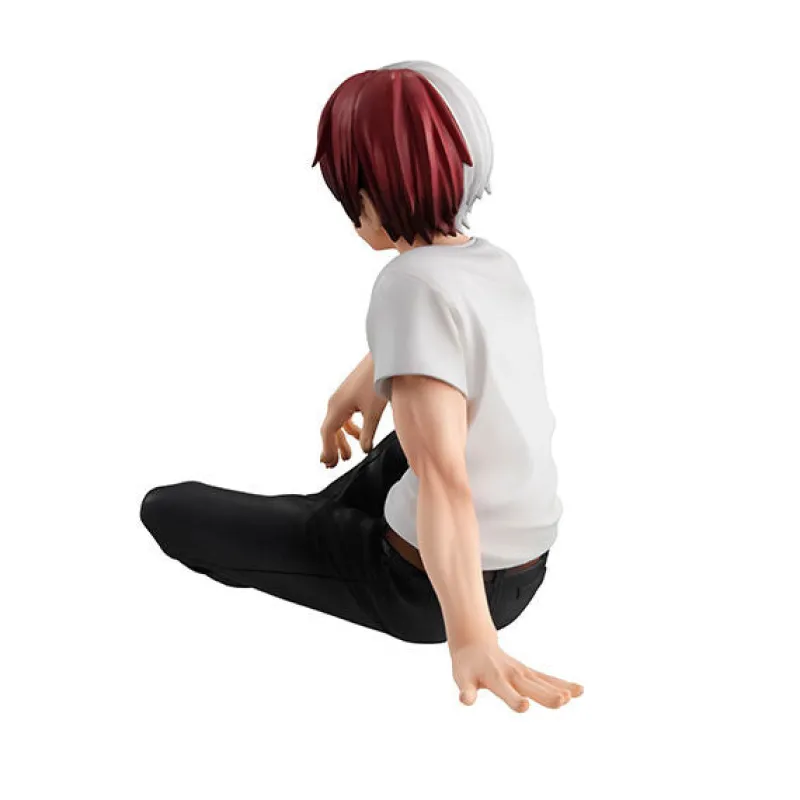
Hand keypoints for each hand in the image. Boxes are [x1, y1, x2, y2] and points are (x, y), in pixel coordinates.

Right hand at [320, 353, 387, 467]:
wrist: (384, 358)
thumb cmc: (377, 380)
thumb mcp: (374, 412)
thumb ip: (368, 433)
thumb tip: (364, 449)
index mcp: (337, 406)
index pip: (327, 433)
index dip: (328, 450)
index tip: (330, 464)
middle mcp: (335, 402)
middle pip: (329, 430)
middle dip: (332, 448)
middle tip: (335, 465)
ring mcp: (342, 397)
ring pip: (337, 423)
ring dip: (341, 439)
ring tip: (349, 455)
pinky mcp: (350, 394)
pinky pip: (344, 416)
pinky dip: (349, 428)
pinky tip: (358, 435)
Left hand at [450, 639, 583, 711]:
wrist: (475, 643)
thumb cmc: (467, 667)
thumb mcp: (462, 679)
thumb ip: (466, 691)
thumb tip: (464, 701)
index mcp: (494, 678)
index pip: (505, 690)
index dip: (513, 699)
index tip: (525, 706)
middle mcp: (511, 674)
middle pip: (530, 686)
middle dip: (545, 694)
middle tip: (562, 701)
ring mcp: (522, 672)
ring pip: (542, 681)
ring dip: (558, 688)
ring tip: (574, 695)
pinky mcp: (529, 673)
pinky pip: (547, 678)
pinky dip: (562, 683)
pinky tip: (579, 691)